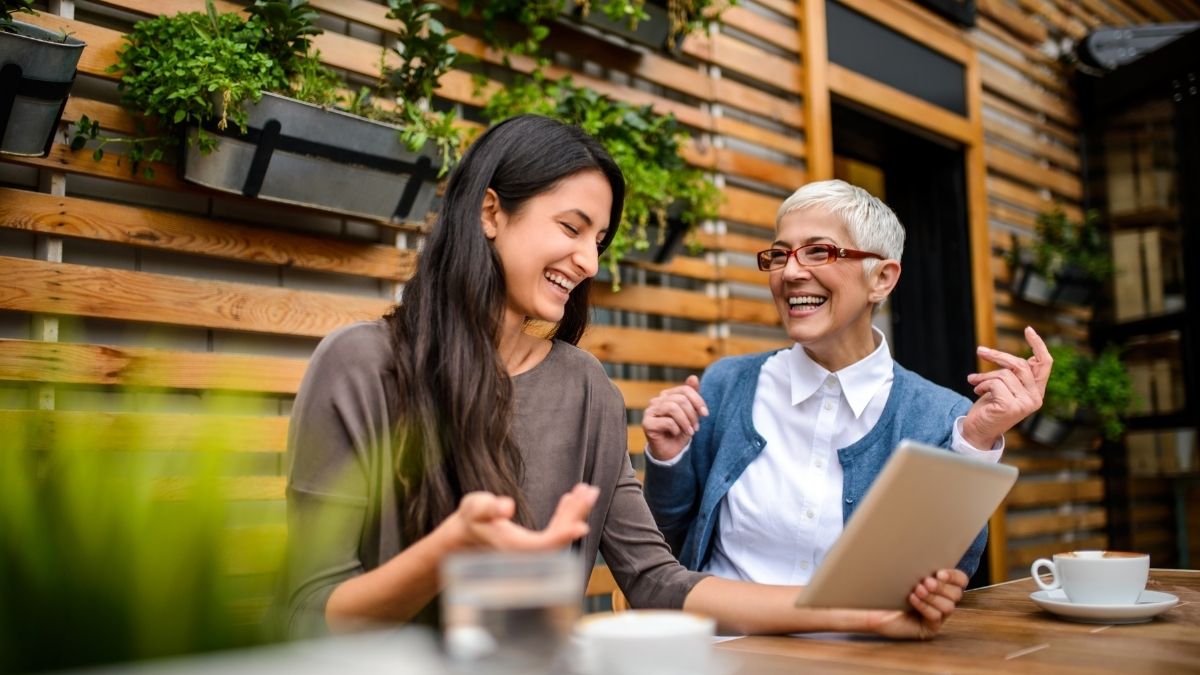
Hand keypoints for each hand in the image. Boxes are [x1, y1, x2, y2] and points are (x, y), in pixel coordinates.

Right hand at [447, 483, 597, 551]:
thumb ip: (487, 507)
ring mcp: (533, 551)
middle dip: (576, 514)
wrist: (463, 537)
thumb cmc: (469, 521)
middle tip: (590, 491)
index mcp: (514, 549)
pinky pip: (555, 531)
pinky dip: (565, 515)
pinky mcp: (535, 544)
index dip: (563, 536)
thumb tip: (506, 506)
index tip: (582, 525)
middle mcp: (528, 554)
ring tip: (586, 490)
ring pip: (560, 533)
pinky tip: (571, 498)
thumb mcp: (474, 509)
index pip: (544, 545)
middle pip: (559, 537)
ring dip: (575, 512)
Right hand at [642, 375, 708, 461]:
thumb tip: (693, 377)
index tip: (705, 414)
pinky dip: (676, 429)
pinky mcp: (647, 423)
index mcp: (667, 395)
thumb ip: (692, 396)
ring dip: (685, 422)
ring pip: (673, 408)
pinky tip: (675, 434)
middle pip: (680, 399)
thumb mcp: (691, 414)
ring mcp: (650, 411)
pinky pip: (667, 421)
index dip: (698, 401)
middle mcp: (656, 401)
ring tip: (690, 432)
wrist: (670, 452)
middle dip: (692, 414)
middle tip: (696, 428)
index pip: (685, 390)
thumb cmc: (681, 431)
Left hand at [867, 569, 966, 639]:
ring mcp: (938, 616)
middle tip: (926, 582)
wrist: (872, 608)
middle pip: (956, 594)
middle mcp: (942, 601)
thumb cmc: (887, 589)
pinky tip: (912, 598)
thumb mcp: (905, 574)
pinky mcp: (930, 628)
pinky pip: (936, 617)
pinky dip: (925, 606)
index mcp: (941, 585)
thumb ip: (918, 566)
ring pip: (948, 606)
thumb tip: (924, 550)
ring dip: (933, 597)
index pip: (960, 580)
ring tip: (917, 590)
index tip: (939, 573)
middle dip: (941, 587)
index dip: (954, 576)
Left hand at [963, 326, 1052, 448]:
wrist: (977, 431)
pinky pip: (995, 383)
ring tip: (976, 383)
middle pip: (1019, 364)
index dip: (1038, 345)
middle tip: (980, 351)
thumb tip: (1013, 358)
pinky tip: (977, 392)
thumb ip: (1012, 375)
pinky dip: (982, 384)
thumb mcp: (1003, 387)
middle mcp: (1036, 398)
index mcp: (1036, 391)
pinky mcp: (1011, 406)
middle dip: (997, 356)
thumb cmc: (989, 407)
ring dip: (985, 376)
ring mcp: (1025, 403)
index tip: (1028, 329)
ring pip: (1004, 374)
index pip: (1045, 364)